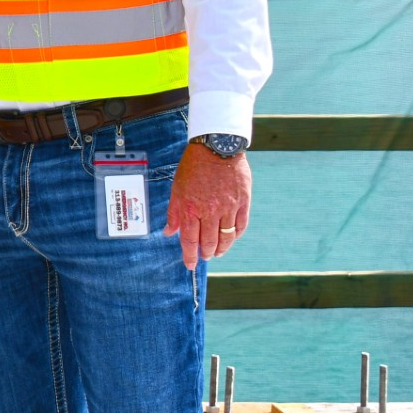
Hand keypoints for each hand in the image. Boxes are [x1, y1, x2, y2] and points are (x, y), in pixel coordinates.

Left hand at [165, 144, 250, 269]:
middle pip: (209, 242)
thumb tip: (168, 232)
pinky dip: (236, 235)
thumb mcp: (177, 188)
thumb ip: (174, 212)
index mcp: (190, 208)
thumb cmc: (193, 167)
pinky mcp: (243, 202)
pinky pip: (241, 226)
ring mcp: (229, 208)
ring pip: (227, 237)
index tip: (190, 265)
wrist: (216, 148)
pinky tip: (231, 238)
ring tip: (217, 253)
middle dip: (206, 253)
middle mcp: (210, 211)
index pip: (189, 240)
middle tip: (204, 257)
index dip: (190, 255)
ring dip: (222, 249)